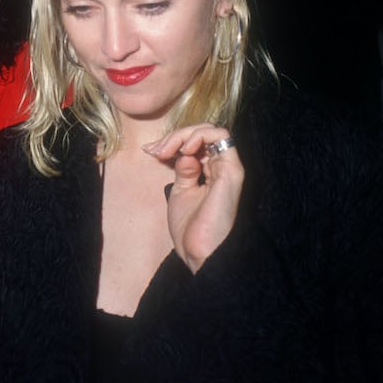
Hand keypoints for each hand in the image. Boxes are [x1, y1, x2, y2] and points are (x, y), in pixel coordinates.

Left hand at [144, 125, 243, 273]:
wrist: (199, 252)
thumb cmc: (190, 228)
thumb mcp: (181, 191)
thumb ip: (182, 169)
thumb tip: (181, 151)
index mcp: (211, 172)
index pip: (195, 142)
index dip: (172, 141)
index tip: (151, 151)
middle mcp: (222, 166)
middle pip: (201, 133)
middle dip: (174, 136)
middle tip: (156, 151)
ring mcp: (228, 167)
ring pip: (210, 130)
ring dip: (183, 134)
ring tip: (166, 151)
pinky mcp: (232, 170)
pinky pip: (221, 136)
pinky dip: (198, 136)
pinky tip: (183, 150)